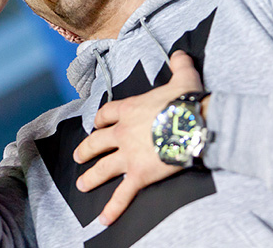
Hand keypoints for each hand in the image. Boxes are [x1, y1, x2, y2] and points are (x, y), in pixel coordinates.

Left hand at [73, 50, 203, 225]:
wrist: (193, 125)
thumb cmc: (187, 102)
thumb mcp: (184, 77)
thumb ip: (179, 64)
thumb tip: (180, 54)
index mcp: (129, 109)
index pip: (106, 114)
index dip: (100, 120)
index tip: (97, 125)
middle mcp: (122, 133)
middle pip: (96, 142)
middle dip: (86, 150)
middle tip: (79, 156)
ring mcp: (128, 155)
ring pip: (102, 168)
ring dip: (90, 177)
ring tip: (82, 184)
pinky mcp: (139, 175)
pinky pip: (123, 194)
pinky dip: (113, 207)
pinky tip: (104, 218)